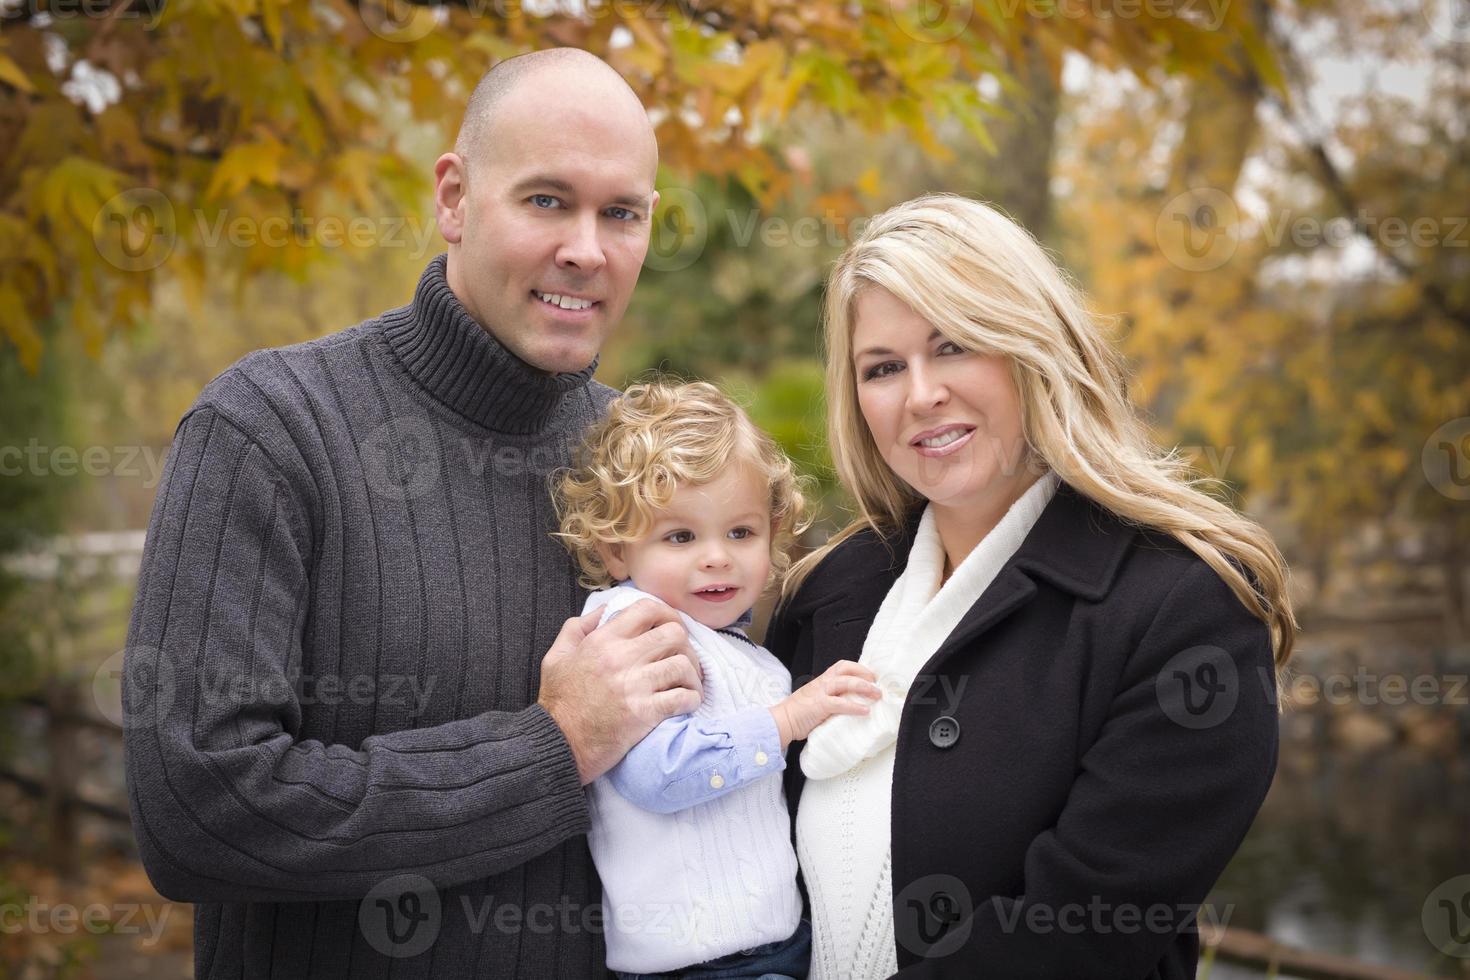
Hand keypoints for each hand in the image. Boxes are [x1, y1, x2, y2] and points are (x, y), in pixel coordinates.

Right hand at [538, 599, 700, 784]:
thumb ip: (578, 627)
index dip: (666, 613)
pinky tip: (686, 703)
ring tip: (687, 683)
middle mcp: (621, 657)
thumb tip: (605, 610)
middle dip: (686, 645)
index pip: (647, 609)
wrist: (558, 743)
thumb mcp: (557, 655)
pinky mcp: (645, 713)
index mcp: (603, 640)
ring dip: (692, 674)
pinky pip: (684, 697)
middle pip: (674, 633)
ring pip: (683, 664)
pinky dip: (692, 699)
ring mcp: (635, 685)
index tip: (671, 626)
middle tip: (684, 659)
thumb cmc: (558, 702)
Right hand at [770, 660, 880, 749]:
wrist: (782, 720)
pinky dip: (855, 707)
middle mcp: (822, 682)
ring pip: (845, 682)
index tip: (871, 676)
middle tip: (876, 682)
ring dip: (863, 687)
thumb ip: (831, 697)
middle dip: (864, 673)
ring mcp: (821, 693)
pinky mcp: (820, 706)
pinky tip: (865, 711)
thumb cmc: (798, 713)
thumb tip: (850, 703)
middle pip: (845, 668)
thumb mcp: (816, 699)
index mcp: (822, 680)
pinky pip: (841, 704)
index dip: (858, 668)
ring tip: (876, 694)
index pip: (842, 666)